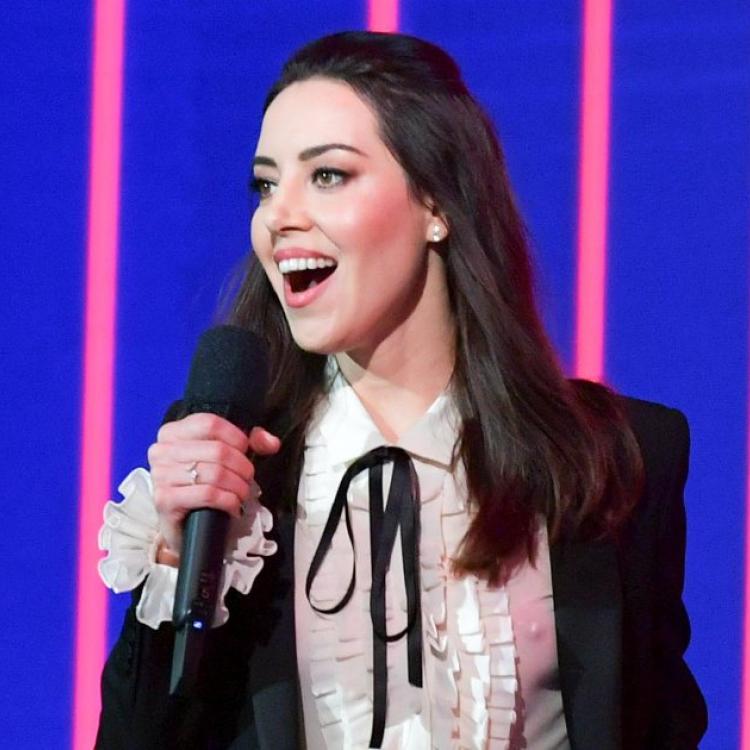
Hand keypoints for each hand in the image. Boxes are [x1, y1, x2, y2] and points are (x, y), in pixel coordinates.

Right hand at [147, 413, 280, 558]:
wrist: (184, 526)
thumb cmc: (203, 486)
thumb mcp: (225, 458)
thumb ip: (250, 442)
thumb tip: (269, 442)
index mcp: (172, 433)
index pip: (210, 423)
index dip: (236, 437)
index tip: (246, 451)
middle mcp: (161, 451)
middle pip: (217, 450)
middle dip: (242, 467)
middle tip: (247, 479)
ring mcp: (160, 476)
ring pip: (215, 473)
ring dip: (238, 486)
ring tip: (242, 493)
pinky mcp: (165, 500)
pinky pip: (208, 494)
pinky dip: (229, 501)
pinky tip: (233, 507)